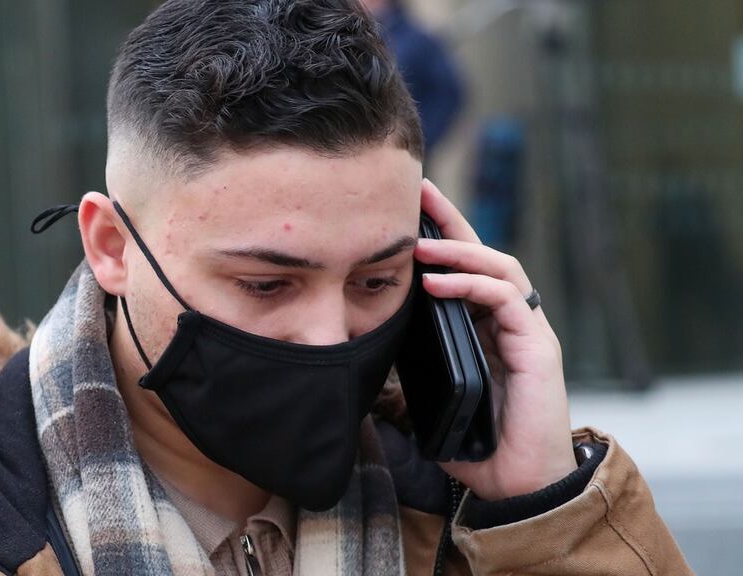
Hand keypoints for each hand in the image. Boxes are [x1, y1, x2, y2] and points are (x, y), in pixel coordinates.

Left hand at [414, 179, 576, 500]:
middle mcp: (508, 320)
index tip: (404, 211)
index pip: (462, 269)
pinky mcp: (537, 346)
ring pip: (498, 266)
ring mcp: (526, 329)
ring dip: (458, 249)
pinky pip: (505, 298)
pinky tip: (435, 283)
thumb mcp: (432, 398)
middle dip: (450, 220)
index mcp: (483, 327)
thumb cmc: (478, 443)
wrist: (518, 484)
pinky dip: (470, 284)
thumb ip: (407, 372)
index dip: (437, 236)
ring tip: (419, 243)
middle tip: (417, 190)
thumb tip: (363, 356)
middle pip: (483, 253)